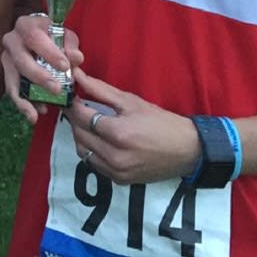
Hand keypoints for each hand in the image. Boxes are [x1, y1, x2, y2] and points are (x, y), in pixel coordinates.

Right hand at [0, 13, 83, 124]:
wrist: (35, 35)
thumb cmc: (51, 35)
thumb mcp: (63, 34)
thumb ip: (71, 45)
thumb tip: (76, 58)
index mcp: (25, 26)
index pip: (34, 37)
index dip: (49, 53)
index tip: (65, 66)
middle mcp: (11, 41)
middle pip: (21, 60)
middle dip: (39, 77)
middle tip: (57, 90)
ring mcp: (7, 59)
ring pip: (12, 80)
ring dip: (26, 98)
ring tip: (41, 111)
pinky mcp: (7, 75)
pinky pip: (12, 92)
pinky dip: (23, 104)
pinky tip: (34, 115)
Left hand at [65, 68, 199, 184]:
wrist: (187, 151)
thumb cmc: (161, 122)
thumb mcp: (131, 101)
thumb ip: (100, 90)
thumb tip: (77, 75)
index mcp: (118, 134)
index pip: (82, 117)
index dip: (72, 104)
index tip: (69, 95)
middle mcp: (114, 156)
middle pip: (79, 135)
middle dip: (75, 119)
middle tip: (78, 107)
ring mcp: (116, 172)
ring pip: (83, 152)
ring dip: (81, 136)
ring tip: (88, 123)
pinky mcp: (119, 181)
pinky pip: (94, 164)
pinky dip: (91, 151)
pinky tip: (99, 140)